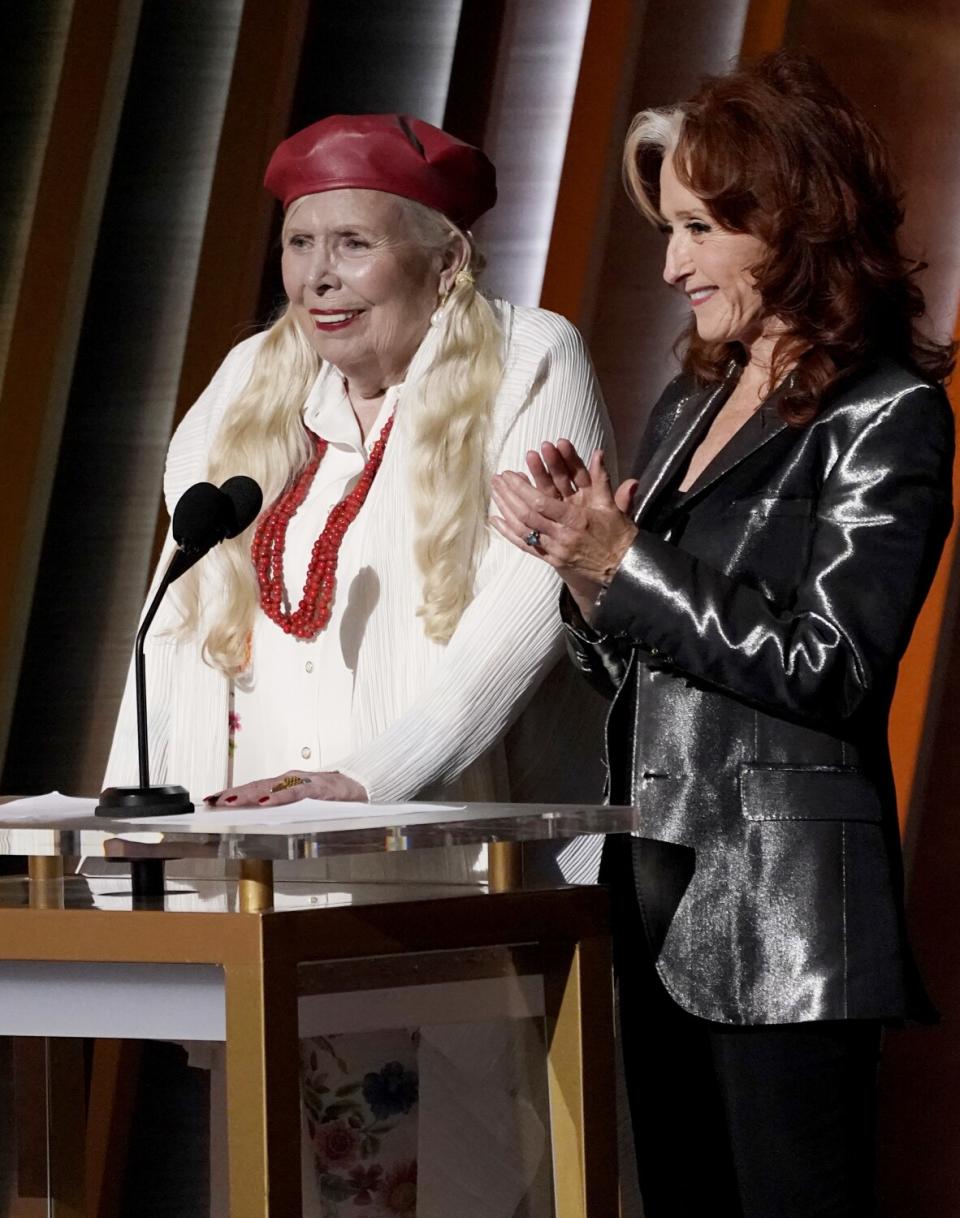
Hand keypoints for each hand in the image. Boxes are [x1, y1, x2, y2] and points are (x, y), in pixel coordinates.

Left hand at [203, 770, 367, 807]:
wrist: (362, 784)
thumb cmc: (332, 795)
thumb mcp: (303, 801)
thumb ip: (283, 805)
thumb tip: (258, 815)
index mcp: (285, 783)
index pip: (254, 787)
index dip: (232, 793)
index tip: (211, 799)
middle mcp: (290, 779)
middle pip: (256, 786)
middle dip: (233, 794)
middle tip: (212, 801)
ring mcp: (303, 782)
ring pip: (271, 787)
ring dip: (249, 794)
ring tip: (230, 801)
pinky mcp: (317, 787)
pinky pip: (295, 793)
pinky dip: (279, 797)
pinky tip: (266, 802)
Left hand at [490, 441, 638, 616]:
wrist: (624, 568)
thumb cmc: (620, 535)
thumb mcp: (611, 506)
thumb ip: (602, 479)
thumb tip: (599, 453)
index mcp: (576, 520)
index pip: (541, 503)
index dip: (522, 489)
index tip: (509, 475)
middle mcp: (563, 536)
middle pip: (527, 515)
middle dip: (509, 496)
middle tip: (496, 479)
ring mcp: (556, 550)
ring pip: (523, 530)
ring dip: (506, 510)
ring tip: (494, 493)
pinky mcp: (553, 560)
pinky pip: (526, 546)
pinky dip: (509, 533)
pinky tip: (496, 520)